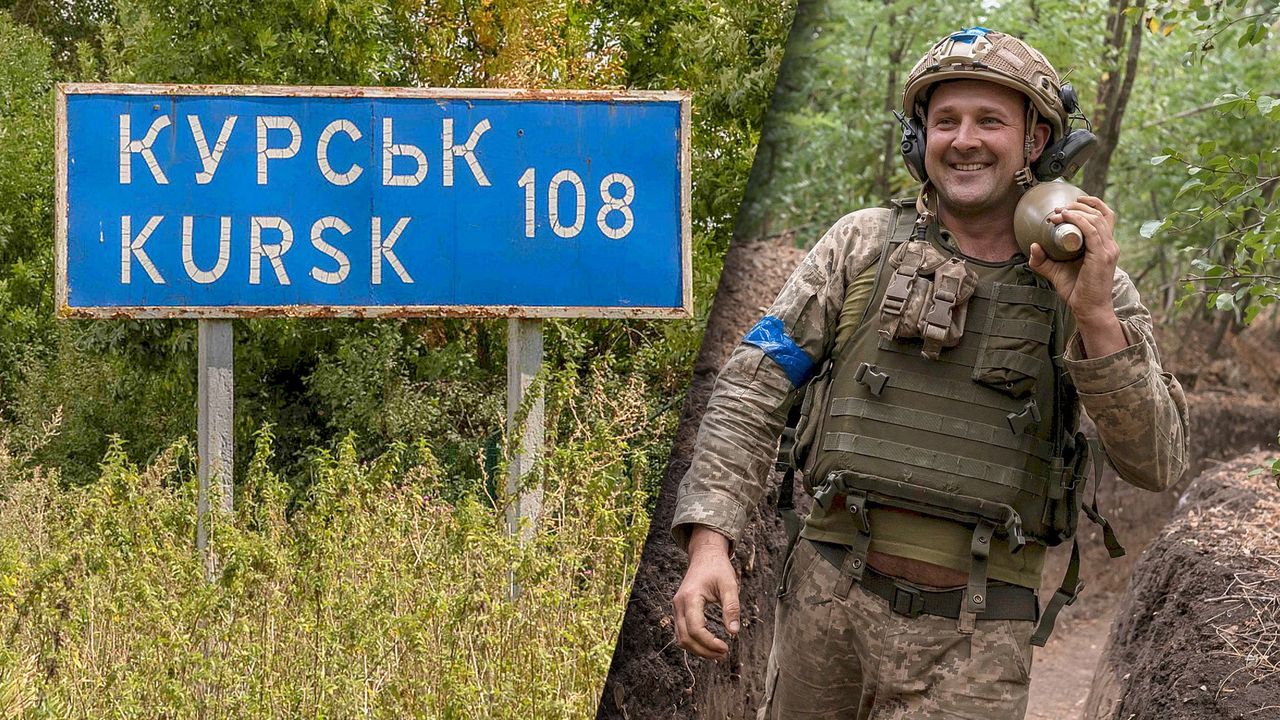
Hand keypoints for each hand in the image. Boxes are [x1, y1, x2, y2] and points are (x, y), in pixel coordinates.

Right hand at [673, 526, 739, 659]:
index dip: (709, 642)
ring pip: (681, 638)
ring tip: (718, 653)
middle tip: (723, 654)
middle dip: (704, 650)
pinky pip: (682, 632)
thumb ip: (732, 608)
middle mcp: (679, 604)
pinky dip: (694, 642)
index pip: (695, 628)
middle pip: (685, 638)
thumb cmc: (718, 568)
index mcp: (690, 597)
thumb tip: (734, 632)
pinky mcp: (679, 610)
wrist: (705, 556)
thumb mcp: (729, 585)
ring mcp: (677, 608)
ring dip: (698, 649)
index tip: (725, 647)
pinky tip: (709, 645)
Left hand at [1026, 195, 1117, 325]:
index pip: (1105, 216)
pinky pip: (1092, 231)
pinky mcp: (1102, 256)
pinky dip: (1078, 221)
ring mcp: (1108, 250)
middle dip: (1078, 206)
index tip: (1068, 205)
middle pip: (1100, 213)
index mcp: (1104, 245)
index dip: (1090, 204)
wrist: (1088, 308)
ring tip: (1057, 214)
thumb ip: (1043, 260)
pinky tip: (1064, 218)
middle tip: (1057, 209)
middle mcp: (1110, 245)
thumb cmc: (1076, 290)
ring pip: (1096, 219)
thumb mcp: (1055, 271)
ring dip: (1075, 212)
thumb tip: (1033, 245)